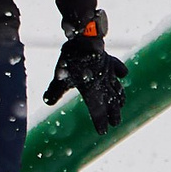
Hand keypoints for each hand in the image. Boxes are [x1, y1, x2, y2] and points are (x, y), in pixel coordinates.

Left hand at [44, 18, 126, 134]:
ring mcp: (108, 72)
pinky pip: (118, 68)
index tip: (103, 132)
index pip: (97, 111)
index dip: (100, 122)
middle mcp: (103, 84)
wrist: (85, 39)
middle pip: (110, 102)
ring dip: (119, 97)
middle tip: (116, 123)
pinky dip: (120, 72)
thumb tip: (47, 102)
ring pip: (116, 87)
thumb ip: (55, 90)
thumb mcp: (60, 77)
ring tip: (122, 104)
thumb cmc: (71, 60)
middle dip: (113, 113)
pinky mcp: (109, 61)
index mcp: (92, 92)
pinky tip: (123, 75)